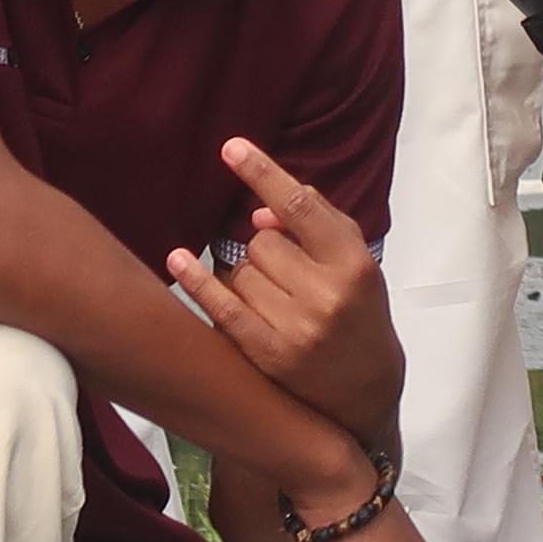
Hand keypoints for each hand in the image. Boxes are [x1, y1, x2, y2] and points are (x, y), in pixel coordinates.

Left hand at [172, 138, 401, 432]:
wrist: (365, 393)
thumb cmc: (359, 313)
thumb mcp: (355, 262)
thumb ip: (317, 222)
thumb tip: (259, 209)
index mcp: (352, 263)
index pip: (300, 206)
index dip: (263, 173)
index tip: (231, 148)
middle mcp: (325, 294)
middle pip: (262, 241)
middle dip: (266, 247)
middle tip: (286, 272)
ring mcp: (295, 328)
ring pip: (242, 271)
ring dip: (248, 275)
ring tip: (276, 300)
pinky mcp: (268, 356)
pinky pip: (223, 307)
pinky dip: (198, 281)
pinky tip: (177, 260)